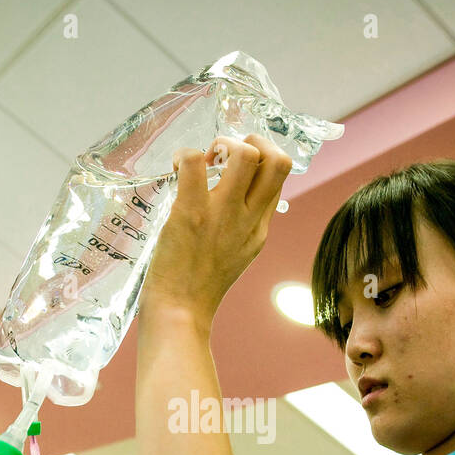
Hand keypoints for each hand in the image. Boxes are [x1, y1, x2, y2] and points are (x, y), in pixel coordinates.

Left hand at [138, 133, 293, 333]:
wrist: (180, 314)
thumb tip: (229, 196)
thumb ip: (240, 225)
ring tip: (203, 159)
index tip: (234, 162)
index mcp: (260, 228)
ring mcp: (222, 214)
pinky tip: (174, 168)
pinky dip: (184, 155)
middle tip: (223, 153)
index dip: (261, 157)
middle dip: (251, 141)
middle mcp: (249, 218)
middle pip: (278, 159)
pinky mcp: (191, 213)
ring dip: (222, 143)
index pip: (279, 177)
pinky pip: (193, 162)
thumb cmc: (199, 287)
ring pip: (245, 153)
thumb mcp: (235, 255)